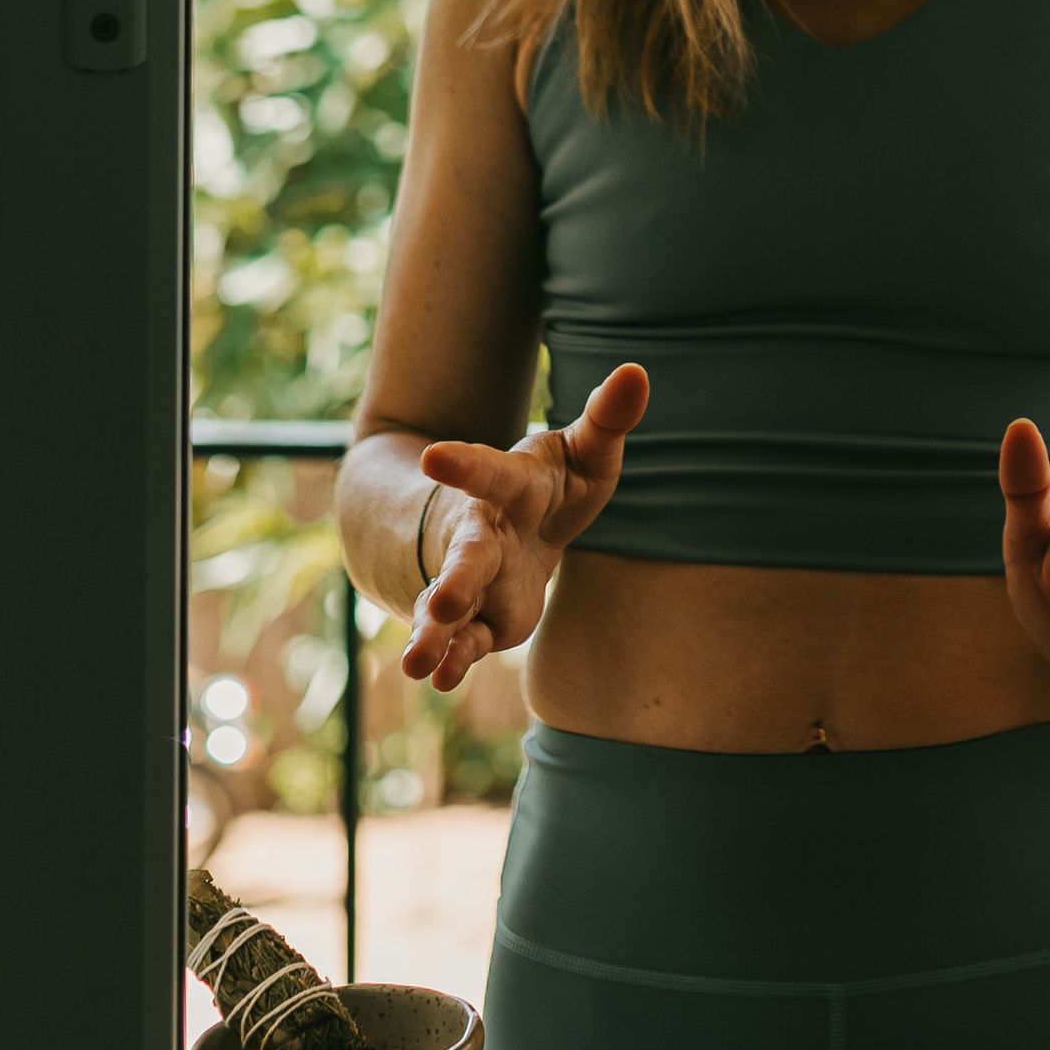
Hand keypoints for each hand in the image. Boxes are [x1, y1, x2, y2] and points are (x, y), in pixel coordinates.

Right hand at [401, 364, 647, 691]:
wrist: (511, 529)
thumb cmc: (551, 485)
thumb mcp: (585, 451)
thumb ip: (607, 417)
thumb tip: (635, 371)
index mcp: (509, 487)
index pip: (488, 473)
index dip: (463, 465)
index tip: (434, 458)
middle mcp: (482, 534)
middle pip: (466, 557)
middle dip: (455, 578)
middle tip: (444, 601)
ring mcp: (476, 579)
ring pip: (450, 606)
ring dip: (434, 633)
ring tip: (413, 664)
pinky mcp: (484, 620)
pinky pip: (466, 642)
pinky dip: (454, 660)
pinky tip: (439, 679)